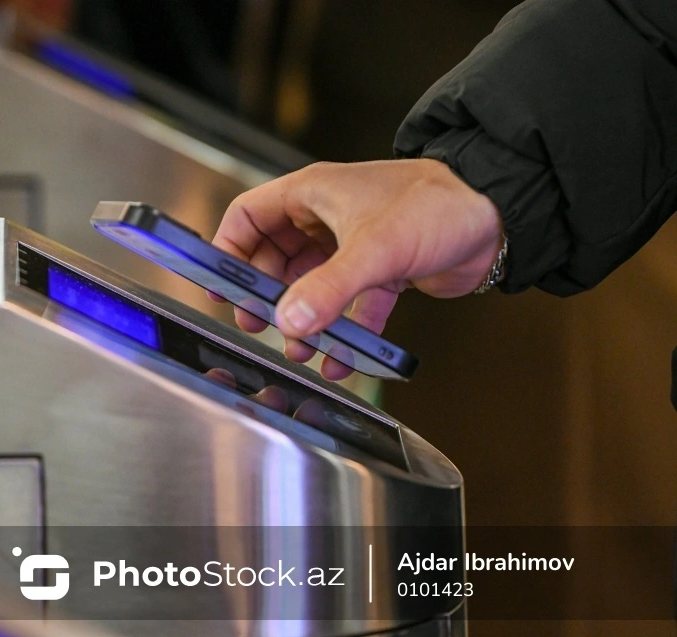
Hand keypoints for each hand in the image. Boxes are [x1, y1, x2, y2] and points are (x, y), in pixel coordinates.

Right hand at [211, 159, 503, 379]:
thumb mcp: (374, 249)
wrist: (500, 214)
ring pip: (311, 285)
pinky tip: (340, 358)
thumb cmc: (439, 203)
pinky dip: (343, 332)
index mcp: (312, 194)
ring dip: (303, 319)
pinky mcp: (382, 270)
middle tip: (257, 324)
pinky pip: (350, 305)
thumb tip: (287, 321)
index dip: (228, 251)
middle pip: (274, 258)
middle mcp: (327, 217)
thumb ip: (327, 289)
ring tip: (299, 349)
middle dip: (266, 296)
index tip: (219, 286)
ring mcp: (354, 244)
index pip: (248, 217)